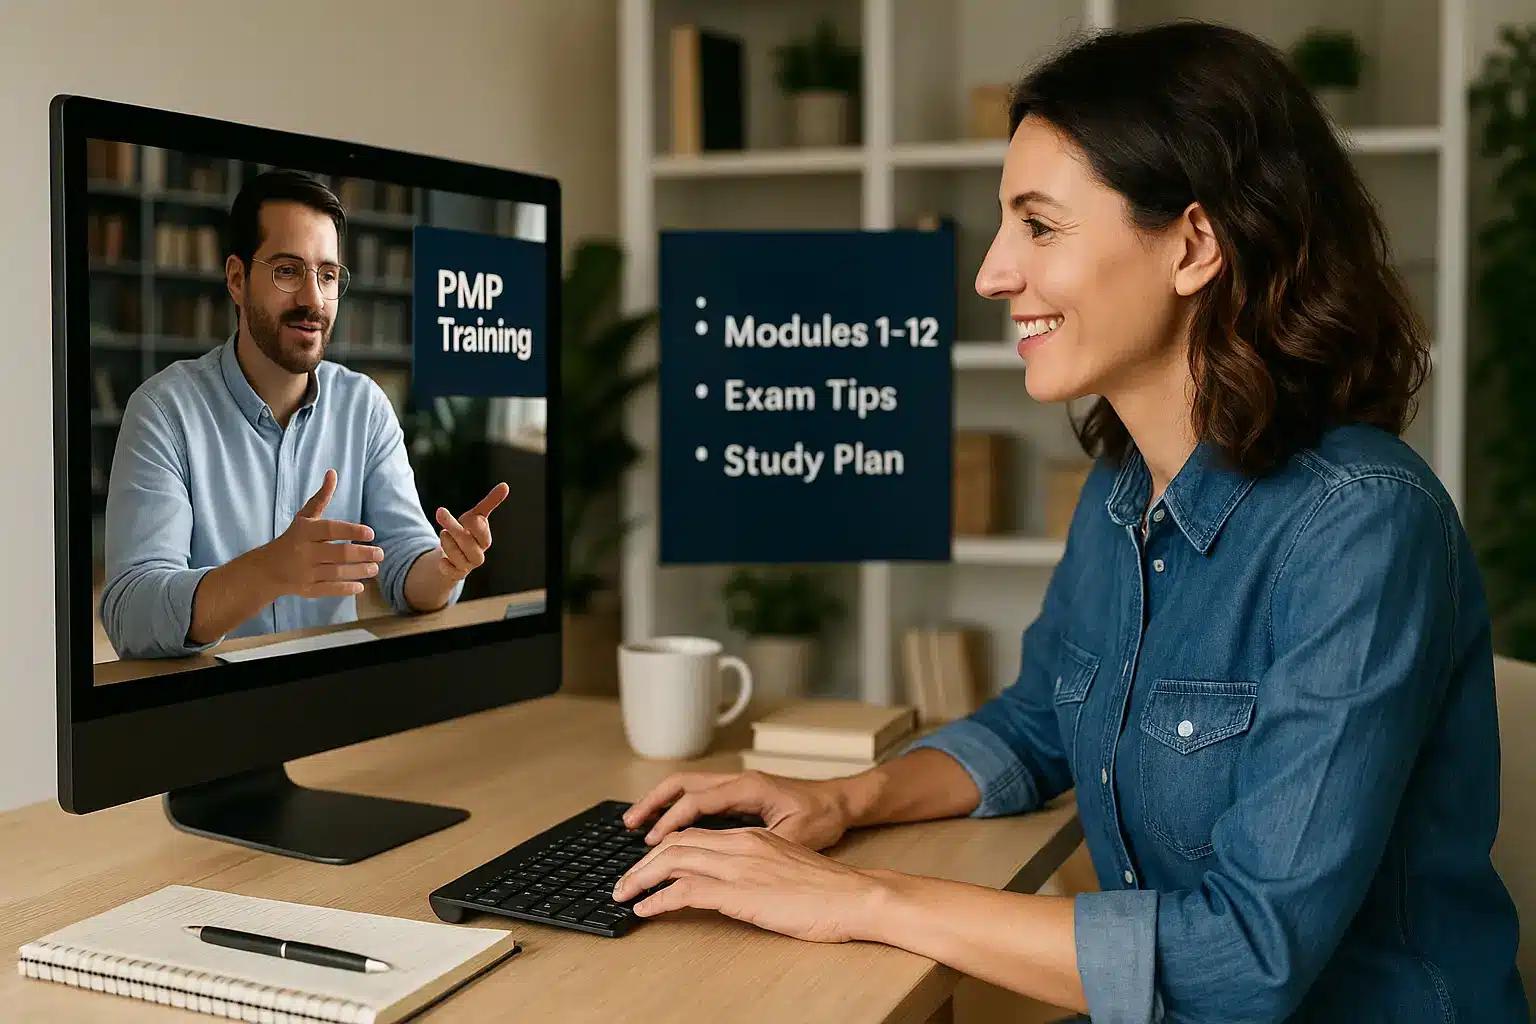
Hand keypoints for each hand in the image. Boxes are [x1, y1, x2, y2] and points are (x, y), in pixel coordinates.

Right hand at [259, 469, 382, 598]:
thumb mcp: (304, 517)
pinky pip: (329, 589)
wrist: (267, 569)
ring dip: (359, 571)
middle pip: (339, 553)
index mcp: (305, 531)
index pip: (331, 530)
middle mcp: (304, 552)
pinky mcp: (307, 589)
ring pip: (337, 572)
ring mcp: (305, 572)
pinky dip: (346, 589)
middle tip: (380, 553)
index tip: (371, 533)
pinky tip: (361, 586)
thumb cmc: (292, 538)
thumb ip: (321, 498)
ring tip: (375, 568)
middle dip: (363, 554)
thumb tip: (333, 473)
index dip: (352, 530)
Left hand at [433, 482, 508, 581]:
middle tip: (440, 512)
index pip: (482, 533)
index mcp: (484, 540)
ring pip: (457, 556)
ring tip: (443, 534)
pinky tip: (442, 559)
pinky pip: (450, 571)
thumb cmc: (468, 533)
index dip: (476, 525)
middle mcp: (478, 554)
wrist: (455, 556)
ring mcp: (466, 565)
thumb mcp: (475, 517)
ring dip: (446, 543)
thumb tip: (505, 485)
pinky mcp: (454, 573)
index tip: (470, 517)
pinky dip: (445, 565)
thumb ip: (490, 503)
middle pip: (467, 542)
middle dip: (453, 527)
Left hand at [611, 826, 887, 942]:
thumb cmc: (827, 890)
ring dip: (641, 878)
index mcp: (752, 836)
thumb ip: (756, 868)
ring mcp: (739, 866)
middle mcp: (741, 843)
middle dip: (643, 861)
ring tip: (623, 894)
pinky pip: (686, 890)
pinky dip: (659, 899)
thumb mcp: (785, 868)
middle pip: (676, 843)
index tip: (646, 864)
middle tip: (623, 881)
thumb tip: (734, 885)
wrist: (854, 896)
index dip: (663, 847)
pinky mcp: (740, 891)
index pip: (694, 834)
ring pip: (673, 860)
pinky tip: (647, 909)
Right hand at [623, 770, 853, 851]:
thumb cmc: (824, 816)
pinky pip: (701, 795)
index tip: (650, 842)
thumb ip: (760, 847)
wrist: (843, 801)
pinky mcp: (740, 794)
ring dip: (662, 802)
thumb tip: (727, 864)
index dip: (670, 822)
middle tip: (628, 824)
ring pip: (689, 786)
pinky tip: (669, 825)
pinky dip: (679, 807)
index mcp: (748, 788)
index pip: (696, 801)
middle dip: (652, 802)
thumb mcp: (795, 835)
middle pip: (683, 784)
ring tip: (638, 823)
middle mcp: (738, 781)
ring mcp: (738, 785)